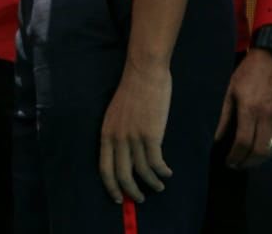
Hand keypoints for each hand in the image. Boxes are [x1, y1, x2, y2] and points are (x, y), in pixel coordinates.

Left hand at [99, 62, 172, 203]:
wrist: (143, 72)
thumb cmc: (132, 91)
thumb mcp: (116, 114)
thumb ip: (118, 133)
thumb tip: (125, 155)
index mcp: (106, 132)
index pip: (104, 168)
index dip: (111, 186)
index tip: (118, 198)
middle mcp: (117, 137)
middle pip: (121, 175)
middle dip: (131, 192)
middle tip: (139, 199)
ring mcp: (134, 137)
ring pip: (142, 172)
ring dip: (152, 183)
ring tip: (158, 186)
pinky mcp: (151, 135)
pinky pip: (156, 163)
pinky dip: (162, 172)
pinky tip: (167, 173)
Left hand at [215, 48, 271, 168]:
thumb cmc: (248, 72)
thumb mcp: (230, 89)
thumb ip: (224, 115)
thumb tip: (217, 137)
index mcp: (250, 109)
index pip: (244, 142)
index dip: (235, 156)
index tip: (228, 161)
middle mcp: (268, 117)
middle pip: (260, 151)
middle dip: (247, 162)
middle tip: (236, 165)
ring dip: (260, 160)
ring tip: (247, 161)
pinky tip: (262, 152)